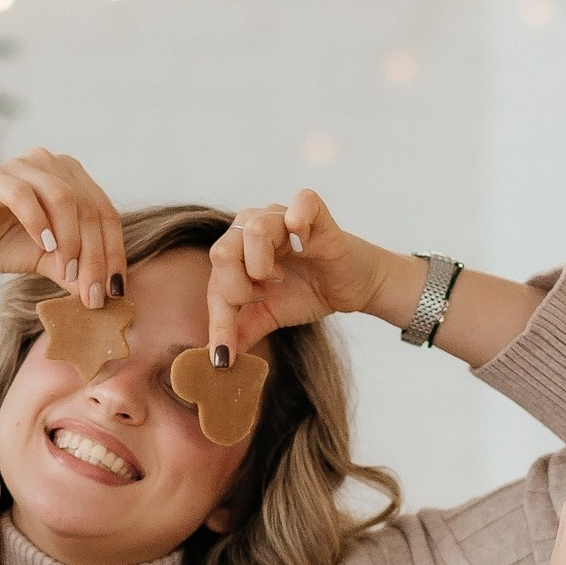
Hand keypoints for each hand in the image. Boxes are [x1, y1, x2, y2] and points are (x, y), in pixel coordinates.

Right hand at [0, 149, 127, 304]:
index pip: (105, 214)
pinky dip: (39, 222)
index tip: (115, 291)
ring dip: (71, 240)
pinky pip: (26, 194)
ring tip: (67, 272)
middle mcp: (52, 163)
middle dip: (95, 255)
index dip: (114, 253)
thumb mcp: (47, 260)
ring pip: (64, 198)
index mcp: (72, 178)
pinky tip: (44, 246)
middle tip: (92, 293)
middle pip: (90, 207)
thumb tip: (108, 294)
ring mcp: (24, 164)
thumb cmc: (1, 242)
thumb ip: (75, 270)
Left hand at [206, 189, 401, 354]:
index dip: (220, 323)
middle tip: (263, 297)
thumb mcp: (266, 317)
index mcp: (234, 249)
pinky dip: (298, 222)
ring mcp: (282, 215)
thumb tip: (215, 361)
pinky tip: (303, 246)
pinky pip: (301, 203)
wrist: (350, 287)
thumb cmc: (305, 292)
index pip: (215, 284)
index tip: (227, 357)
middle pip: (222, 252)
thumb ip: (239, 332)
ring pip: (254, 230)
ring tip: (281, 277)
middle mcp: (251, 225)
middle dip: (240, 289)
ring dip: (264, 265)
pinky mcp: (314, 211)